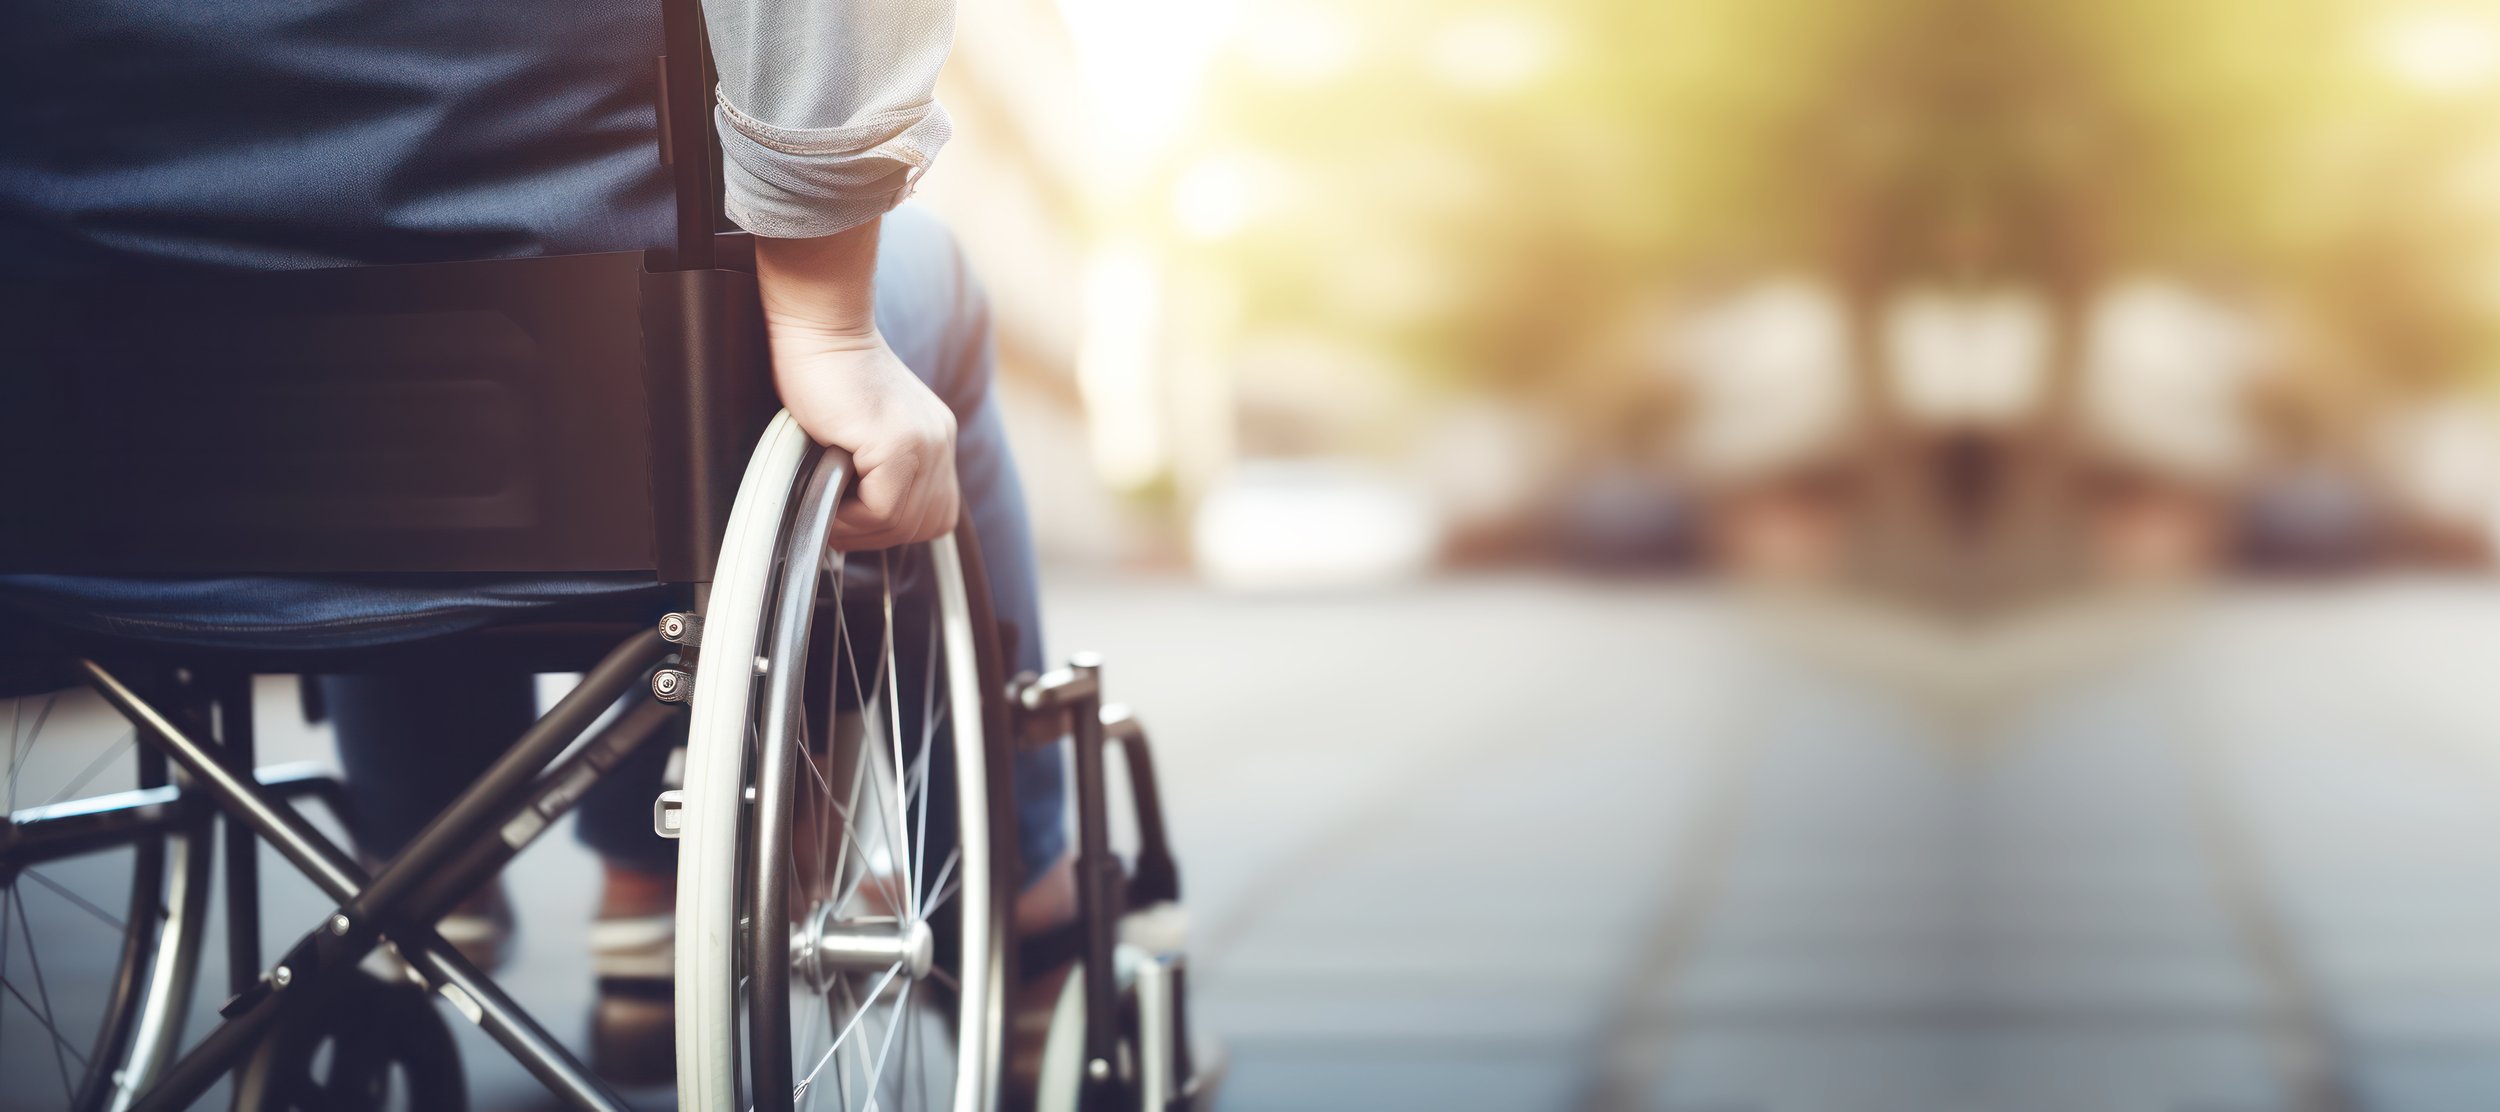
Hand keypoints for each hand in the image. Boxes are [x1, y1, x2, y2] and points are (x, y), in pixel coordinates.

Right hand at [769, 320, 960, 550]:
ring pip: (901, 523)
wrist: (818, 328)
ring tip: (825, 504)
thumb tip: (862, 527)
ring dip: (856, 526)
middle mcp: (940, 442)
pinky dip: (850, 514)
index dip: (891, 529)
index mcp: (938, 440)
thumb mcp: (863, 432)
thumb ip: (878, 472)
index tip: (849, 516)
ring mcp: (924, 443)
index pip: (936, 516)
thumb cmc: (823, 375)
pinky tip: (826, 492)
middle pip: (922, 526)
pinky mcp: (897, 444)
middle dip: (872, 535)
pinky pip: (882, 509)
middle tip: (830, 517)